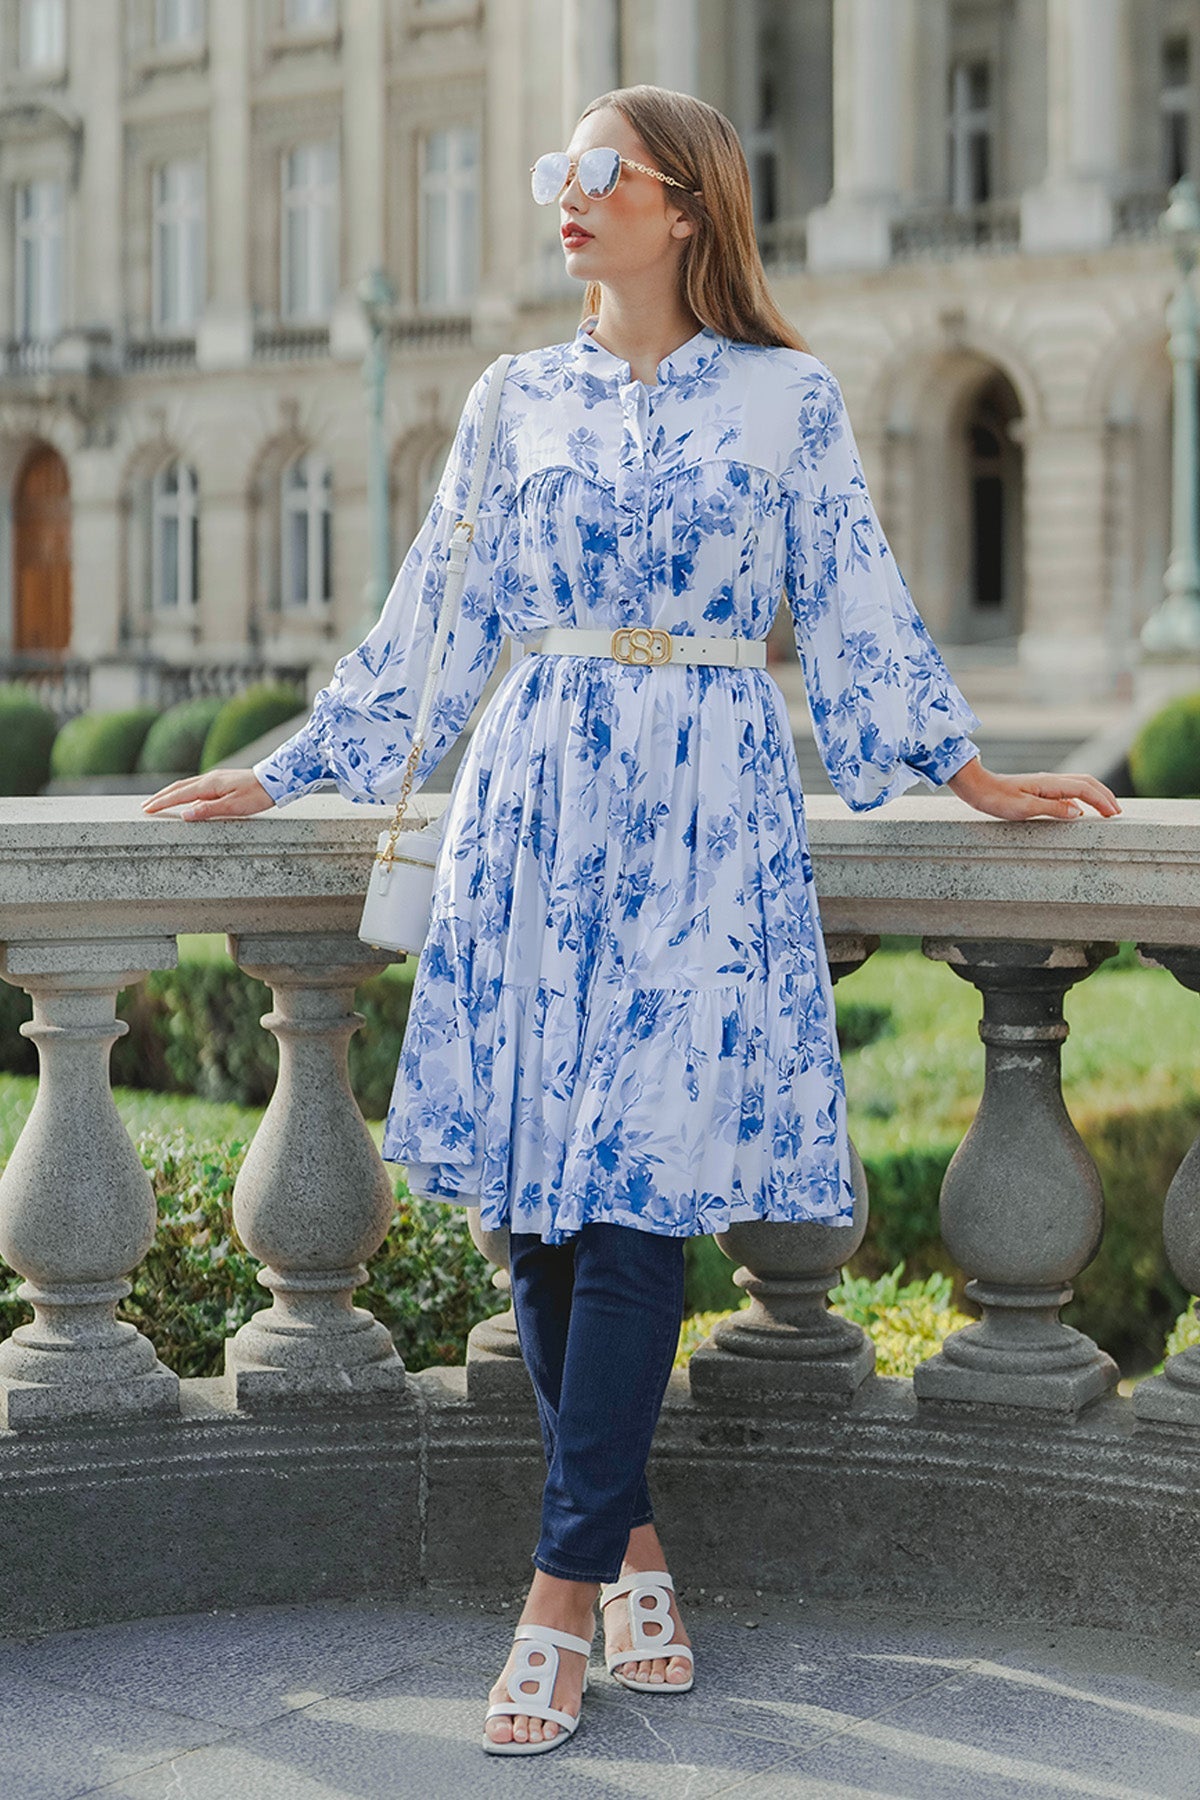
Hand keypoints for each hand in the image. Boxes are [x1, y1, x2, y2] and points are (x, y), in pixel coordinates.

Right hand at [140, 768, 275, 820]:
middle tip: (146, 806)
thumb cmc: (258, 795)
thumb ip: (208, 810)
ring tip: (159, 801)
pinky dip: (184, 791)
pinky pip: (196, 786)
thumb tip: (184, 814)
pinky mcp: (222, 781)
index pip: (179, 795)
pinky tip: (185, 797)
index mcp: (210, 785)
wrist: (276, 780)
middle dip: (161, 797)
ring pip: (187, 785)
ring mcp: (216, 778)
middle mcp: (210, 778)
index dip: (162, 802)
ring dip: (171, 793)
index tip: (147, 809)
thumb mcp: (234, 806)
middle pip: (179, 787)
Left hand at [946, 756, 1121, 820]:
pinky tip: (1080, 810)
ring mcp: (1046, 784)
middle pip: (1087, 783)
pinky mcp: (1040, 789)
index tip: (1114, 814)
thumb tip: (1079, 813)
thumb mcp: (1024, 808)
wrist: (978, 788)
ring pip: (1079, 785)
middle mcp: (1051, 780)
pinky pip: (1068, 790)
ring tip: (1106, 810)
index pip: (1085, 789)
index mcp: (1050, 784)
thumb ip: (1053, 809)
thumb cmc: (997, 799)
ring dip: (1095, 796)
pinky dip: (1082, 798)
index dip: (1102, 801)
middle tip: (1117, 813)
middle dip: (1105, 796)